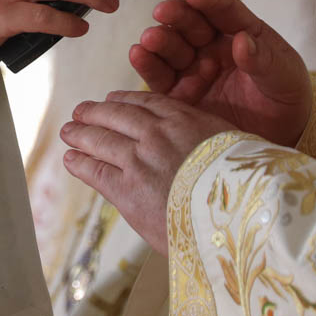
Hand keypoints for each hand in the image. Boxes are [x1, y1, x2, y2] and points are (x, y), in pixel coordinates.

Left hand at [60, 93, 239, 253]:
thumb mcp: (234, 146)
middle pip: (117, 116)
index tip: (113, 100)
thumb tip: (204, 145)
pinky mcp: (128, 191)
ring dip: (81, 134)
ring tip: (69, 132)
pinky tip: (71, 159)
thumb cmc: (245, 187)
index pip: (147, 103)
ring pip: (101, 140)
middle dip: (95, 113)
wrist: (240, 216)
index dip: (124, 101)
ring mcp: (140, 161)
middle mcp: (158, 134)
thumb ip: (209, 140)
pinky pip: (95, 171)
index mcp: (186, 119)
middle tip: (81, 112)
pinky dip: (80, 163)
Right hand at [128, 0, 312, 146]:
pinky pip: (160, 77)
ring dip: (159, 39)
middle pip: (190, 23)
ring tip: (150, 38)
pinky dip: (147, 64)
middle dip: (176, 15)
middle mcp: (212, 46)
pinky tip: (138, 55)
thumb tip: (241, 41)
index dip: (210, 0)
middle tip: (163, 11)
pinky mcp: (178, 94)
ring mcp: (193, 68)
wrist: (278, 138)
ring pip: (171, 47)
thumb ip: (264, 60)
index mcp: (241, 31)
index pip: (224, 9)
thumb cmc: (286, 99)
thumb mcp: (285, 78)